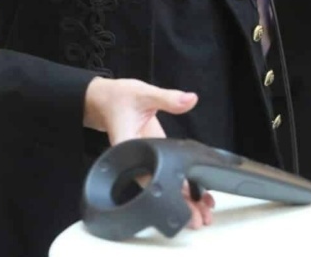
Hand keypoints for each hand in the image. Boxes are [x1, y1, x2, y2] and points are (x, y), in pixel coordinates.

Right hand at [83, 77, 214, 228]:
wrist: (107, 100)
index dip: (165, 187)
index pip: (147, 172)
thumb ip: (167, 98)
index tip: (183, 198)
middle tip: (198, 216)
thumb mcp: (143, 93)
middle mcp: (136, 159)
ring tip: (203, 212)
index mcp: (129, 146)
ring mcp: (146, 160)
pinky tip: (199, 196)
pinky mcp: (153, 157)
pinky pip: (167, 174)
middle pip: (156, 187)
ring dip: (182, 199)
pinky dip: (183, 186)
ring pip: (163, 185)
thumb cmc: (118, 98)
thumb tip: (189, 99)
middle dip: (177, 203)